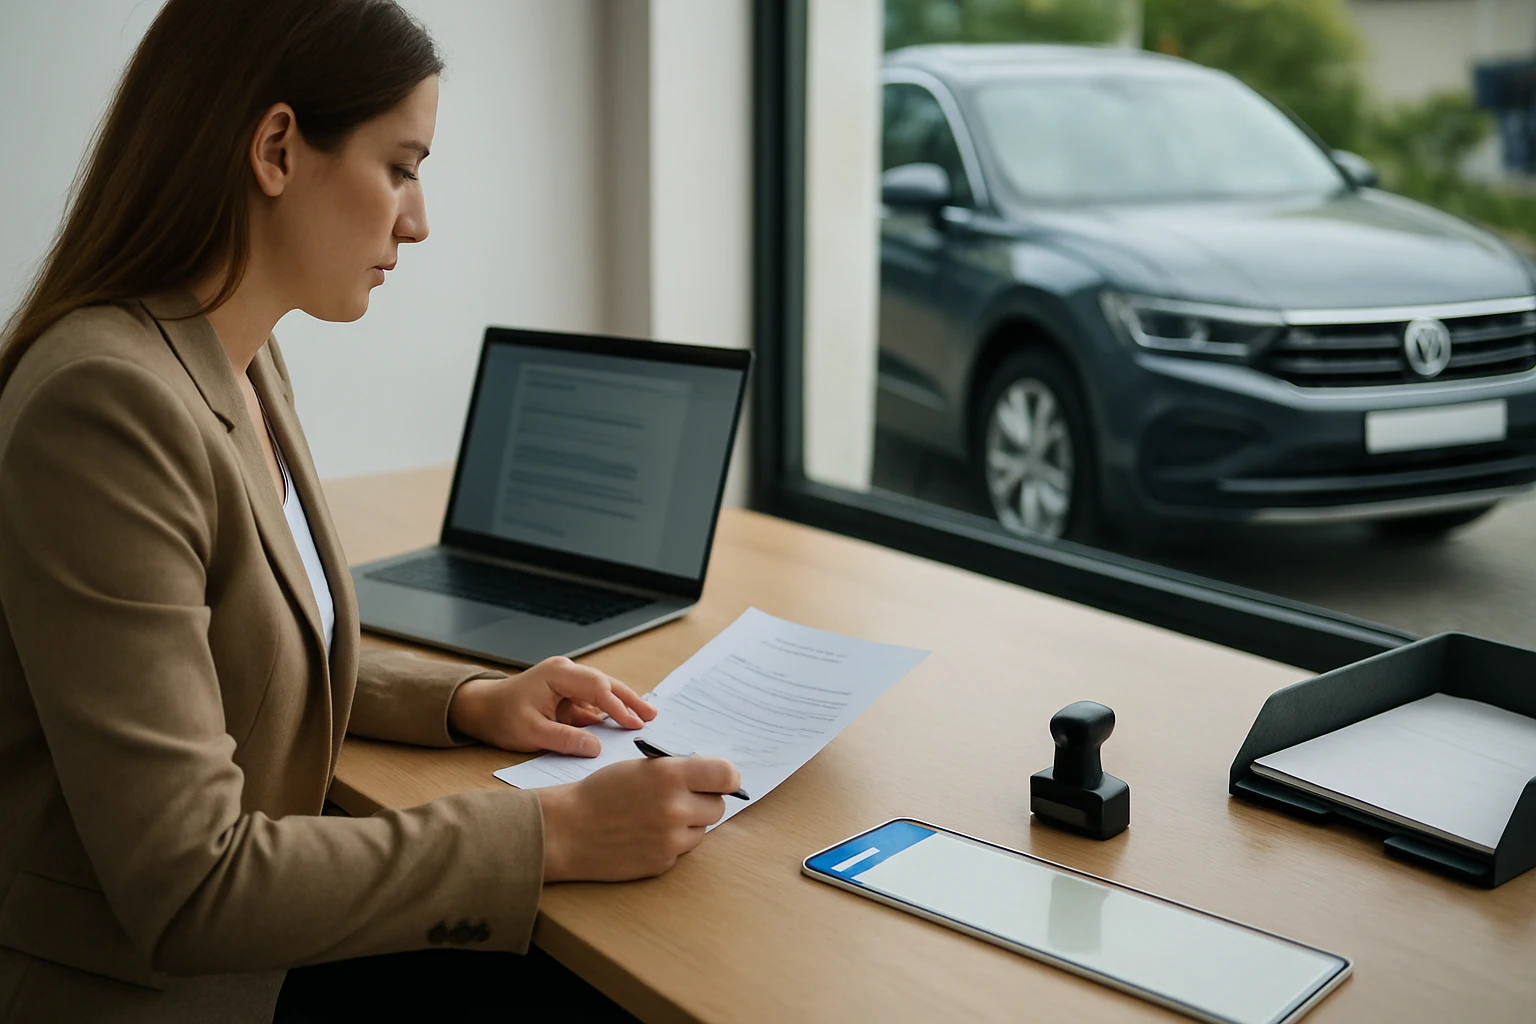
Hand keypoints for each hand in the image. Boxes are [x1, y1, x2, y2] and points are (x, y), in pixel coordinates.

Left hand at [447, 656, 655, 754]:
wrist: (480, 709)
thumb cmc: (501, 717)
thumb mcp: (531, 733)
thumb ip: (565, 739)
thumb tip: (596, 748)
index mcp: (557, 674)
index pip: (596, 686)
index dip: (617, 706)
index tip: (633, 724)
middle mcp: (565, 672)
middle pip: (605, 683)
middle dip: (629, 700)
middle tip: (651, 716)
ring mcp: (566, 681)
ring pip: (601, 692)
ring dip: (620, 705)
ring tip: (643, 718)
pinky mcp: (566, 694)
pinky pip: (591, 702)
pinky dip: (606, 712)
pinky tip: (622, 723)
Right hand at [535, 755, 742, 881]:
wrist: (567, 829)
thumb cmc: (601, 793)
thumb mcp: (640, 767)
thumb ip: (677, 771)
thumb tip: (713, 779)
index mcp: (670, 775)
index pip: (726, 775)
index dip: (727, 778)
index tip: (723, 781)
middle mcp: (675, 807)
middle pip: (718, 806)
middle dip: (703, 802)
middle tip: (681, 799)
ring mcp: (670, 839)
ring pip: (702, 830)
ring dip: (688, 824)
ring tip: (656, 818)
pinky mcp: (663, 863)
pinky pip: (683, 850)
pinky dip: (671, 843)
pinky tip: (645, 836)